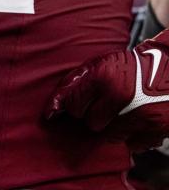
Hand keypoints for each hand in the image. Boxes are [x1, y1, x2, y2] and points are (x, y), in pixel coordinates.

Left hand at [45, 35, 168, 150]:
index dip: (73, 106)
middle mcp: (120, 96)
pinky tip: (136, 121)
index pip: (72, 104)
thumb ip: (75, 83)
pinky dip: (132, 137)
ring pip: (110, 136)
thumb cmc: (131, 66)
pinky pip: (132, 145)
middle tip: (104, 106)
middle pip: (91, 123)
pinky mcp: (157, 129)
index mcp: (102, 76)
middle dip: (93, 116)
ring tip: (120, 113)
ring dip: (112, 128)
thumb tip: (52, 108)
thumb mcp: (100, 64)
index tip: (77, 105)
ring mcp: (140, 114)